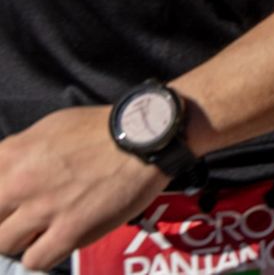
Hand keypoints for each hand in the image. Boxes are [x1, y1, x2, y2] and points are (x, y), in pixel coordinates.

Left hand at [0, 105, 170, 270]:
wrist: (146, 137)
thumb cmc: (102, 129)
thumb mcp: (50, 127)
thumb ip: (20, 150)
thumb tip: (6, 171)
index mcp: (10, 155)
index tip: (10, 205)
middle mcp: (18, 183)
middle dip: (5, 220)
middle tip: (24, 218)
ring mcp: (43, 209)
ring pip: (5, 244)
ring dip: (21, 240)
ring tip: (41, 232)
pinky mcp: (70, 231)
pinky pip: (35, 261)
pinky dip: (42, 255)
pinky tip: (56, 242)